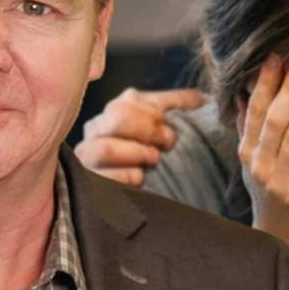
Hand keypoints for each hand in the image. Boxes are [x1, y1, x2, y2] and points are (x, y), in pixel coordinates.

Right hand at [73, 87, 205, 185]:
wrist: (152, 190)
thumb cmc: (159, 153)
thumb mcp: (169, 126)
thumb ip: (180, 108)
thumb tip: (200, 99)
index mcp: (116, 109)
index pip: (129, 102)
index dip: (154, 115)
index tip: (168, 127)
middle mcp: (97, 129)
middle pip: (117, 119)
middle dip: (148, 132)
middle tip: (166, 145)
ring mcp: (88, 155)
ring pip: (105, 148)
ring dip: (137, 154)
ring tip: (154, 160)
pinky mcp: (90, 181)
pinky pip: (104, 177)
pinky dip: (127, 177)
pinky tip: (140, 179)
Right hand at [238, 56, 288, 282]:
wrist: (281, 245)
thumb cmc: (276, 199)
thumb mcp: (257, 165)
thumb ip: (251, 131)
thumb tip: (242, 95)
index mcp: (249, 153)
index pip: (255, 110)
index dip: (265, 82)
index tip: (277, 56)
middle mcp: (258, 163)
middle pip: (273, 117)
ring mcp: (276, 180)